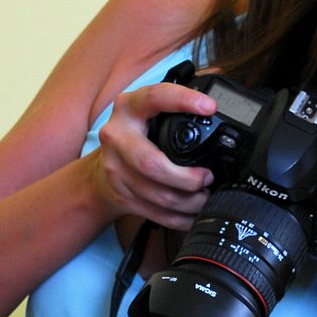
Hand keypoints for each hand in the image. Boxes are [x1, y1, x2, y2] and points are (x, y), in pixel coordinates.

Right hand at [92, 79, 217, 228]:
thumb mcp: (147, 114)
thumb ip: (174, 108)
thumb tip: (216, 105)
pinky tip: (192, 213)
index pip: (155, 98)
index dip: (183, 101)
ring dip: (189, 201)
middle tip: (208, 177)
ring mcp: (115, 169)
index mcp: (129, 108)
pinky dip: (180, 218)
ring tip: (204, 196)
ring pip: (159, 194)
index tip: (210, 107)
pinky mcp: (121, 195)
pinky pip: (157, 213)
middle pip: (153, 163)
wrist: (99, 172)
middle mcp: (116, 135)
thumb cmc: (135, 138)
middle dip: (187, 177)